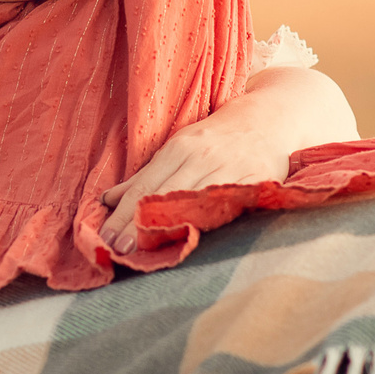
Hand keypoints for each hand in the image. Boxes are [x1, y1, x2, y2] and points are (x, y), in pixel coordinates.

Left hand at [97, 112, 285, 253]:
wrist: (266, 121)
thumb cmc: (214, 139)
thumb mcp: (177, 148)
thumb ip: (144, 176)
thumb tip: (107, 200)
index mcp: (180, 148)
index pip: (144, 187)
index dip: (124, 214)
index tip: (107, 238)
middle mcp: (203, 158)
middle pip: (165, 198)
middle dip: (139, 226)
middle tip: (118, 249)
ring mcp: (230, 170)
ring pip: (195, 205)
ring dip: (170, 230)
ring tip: (146, 252)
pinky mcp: (257, 182)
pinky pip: (229, 207)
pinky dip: (210, 224)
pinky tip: (193, 241)